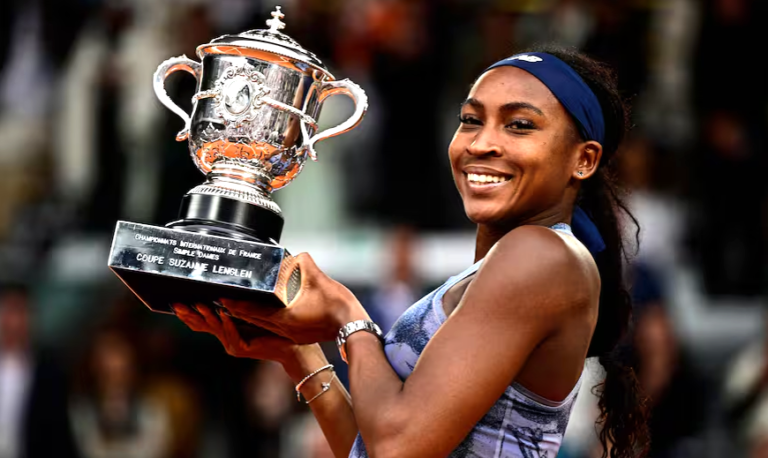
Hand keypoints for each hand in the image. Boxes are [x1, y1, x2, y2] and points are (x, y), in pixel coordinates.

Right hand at [172, 303, 300, 363]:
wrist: (291, 346)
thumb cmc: (275, 327)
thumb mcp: (252, 313)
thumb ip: (240, 304)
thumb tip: (230, 284)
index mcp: (226, 329)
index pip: (202, 322)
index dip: (188, 314)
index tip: (175, 303)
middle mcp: (226, 338)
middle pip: (202, 326)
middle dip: (189, 314)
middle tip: (177, 304)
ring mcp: (233, 345)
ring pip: (215, 328)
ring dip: (207, 315)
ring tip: (199, 304)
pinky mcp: (242, 349)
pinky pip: (232, 334)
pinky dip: (227, 323)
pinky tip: (223, 313)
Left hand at [220, 253, 369, 344]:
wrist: (353, 326)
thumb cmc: (337, 305)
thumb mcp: (319, 279)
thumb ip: (304, 264)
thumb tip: (297, 255)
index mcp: (284, 318)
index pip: (253, 311)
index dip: (237, 304)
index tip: (223, 298)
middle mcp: (284, 329)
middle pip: (255, 320)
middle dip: (239, 310)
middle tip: (225, 300)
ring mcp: (292, 334)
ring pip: (266, 325)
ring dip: (252, 316)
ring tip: (240, 306)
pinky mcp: (300, 335)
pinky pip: (277, 327)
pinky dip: (267, 319)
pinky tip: (268, 312)